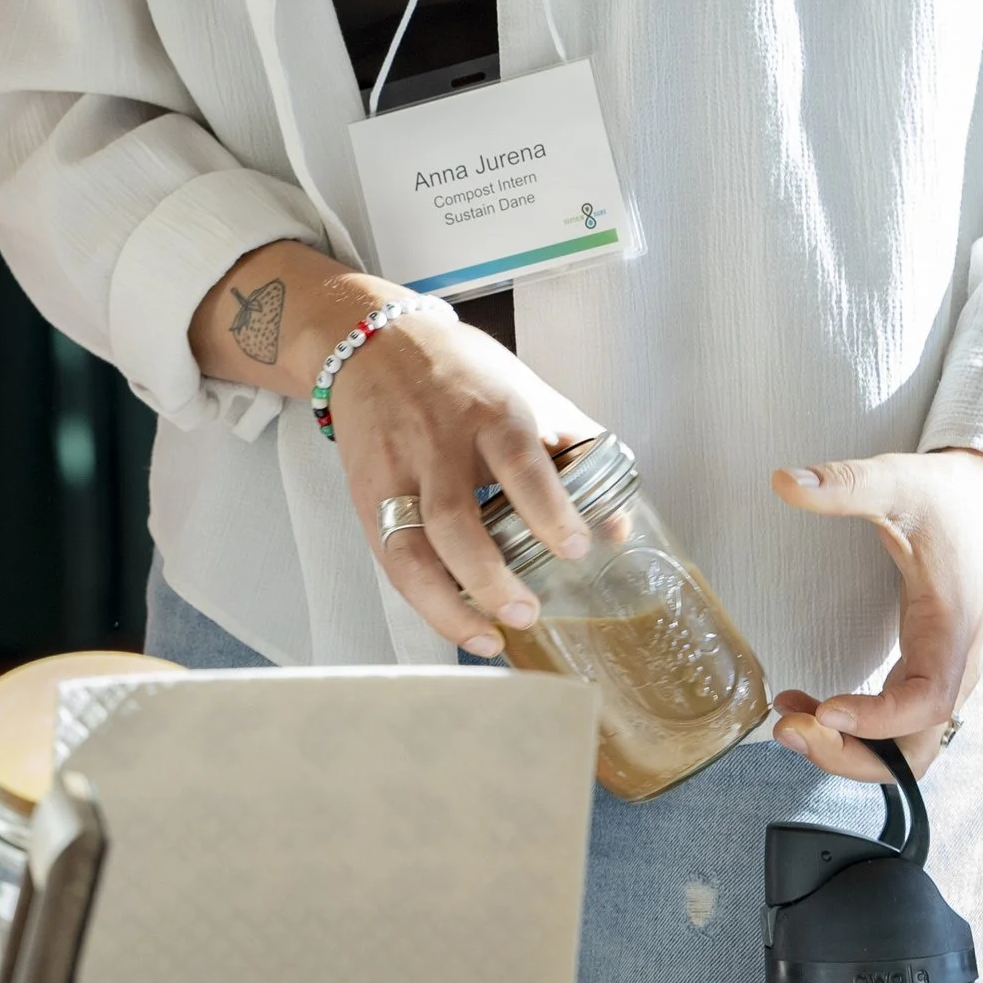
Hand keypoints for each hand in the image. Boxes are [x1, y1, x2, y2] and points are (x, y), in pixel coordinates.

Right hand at [191, 244, 599, 655]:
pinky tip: (453, 620)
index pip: (518, 461)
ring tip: (488, 637)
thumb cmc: (459, 373)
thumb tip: (616, 525)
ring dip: (448, 602)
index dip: (548, 508)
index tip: (578, 548)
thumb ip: (576, 452)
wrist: (372, 345)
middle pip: (454, 517)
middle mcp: (437, 443)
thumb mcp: (526, 392)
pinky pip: (390, 557)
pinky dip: (421, 597)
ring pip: (409, 548)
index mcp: (488, 411)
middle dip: (489, 575)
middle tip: (526, 613)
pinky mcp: (366, 496)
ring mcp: (395, 473)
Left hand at [770, 447, 982, 781]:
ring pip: (902, 747)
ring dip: (845, 748)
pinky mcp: (924, 668)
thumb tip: (783, 481)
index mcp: (953, 632)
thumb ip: (847, 484)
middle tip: (789, 729)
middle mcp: (953, 666)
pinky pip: (892, 723)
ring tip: (786, 721)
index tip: (826, 710)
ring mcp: (941, 672)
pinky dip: (849, 729)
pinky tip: (801, 704)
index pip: (927, 703)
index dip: (879, 719)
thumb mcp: (900, 482)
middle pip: (914, 751)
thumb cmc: (953, 498)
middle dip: (852, 755)